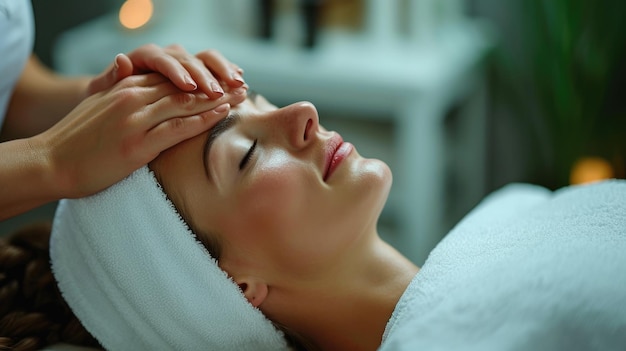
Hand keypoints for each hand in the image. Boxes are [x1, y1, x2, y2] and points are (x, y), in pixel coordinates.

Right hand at [36, 73, 246, 197]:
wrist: (50, 162)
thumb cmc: (75, 139)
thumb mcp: (96, 104)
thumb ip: (116, 87)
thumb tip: (127, 69)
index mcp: (124, 88)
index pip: (170, 78)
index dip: (200, 78)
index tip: (224, 80)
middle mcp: (132, 98)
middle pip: (184, 87)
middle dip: (217, 85)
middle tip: (242, 84)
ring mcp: (135, 119)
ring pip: (185, 103)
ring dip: (218, 98)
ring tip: (242, 95)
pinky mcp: (137, 143)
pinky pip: (177, 127)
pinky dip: (202, 119)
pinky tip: (222, 114)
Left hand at [86, 44, 245, 99]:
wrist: (117, 105)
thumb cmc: (107, 103)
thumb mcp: (103, 92)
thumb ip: (111, 78)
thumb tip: (121, 60)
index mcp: (143, 57)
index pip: (162, 59)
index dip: (176, 72)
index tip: (188, 86)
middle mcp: (165, 55)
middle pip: (188, 58)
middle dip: (206, 75)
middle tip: (218, 91)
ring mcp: (182, 62)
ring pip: (205, 58)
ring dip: (223, 71)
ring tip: (236, 84)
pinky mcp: (195, 72)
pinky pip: (214, 67)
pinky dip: (227, 72)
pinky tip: (240, 80)